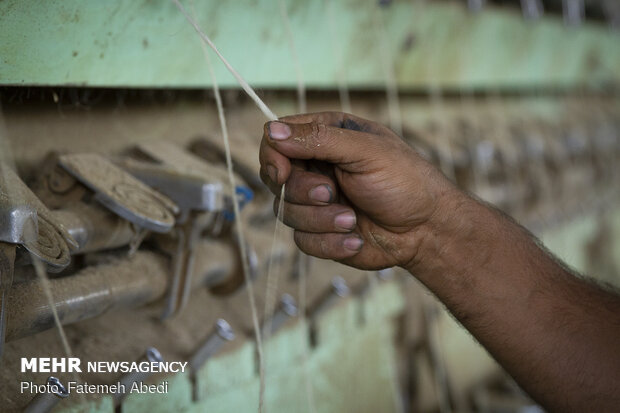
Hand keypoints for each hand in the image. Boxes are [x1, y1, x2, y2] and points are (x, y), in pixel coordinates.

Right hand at [259, 112, 456, 269]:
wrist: (427, 231)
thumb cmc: (406, 182)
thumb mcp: (365, 151)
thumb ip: (318, 139)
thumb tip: (271, 131)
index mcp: (326, 136)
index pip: (276, 140)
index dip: (273, 157)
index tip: (284, 174)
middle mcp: (317, 167)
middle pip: (276, 180)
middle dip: (304, 193)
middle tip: (332, 194)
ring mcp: (316, 202)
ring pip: (286, 213)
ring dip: (321, 221)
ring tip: (353, 220)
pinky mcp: (320, 232)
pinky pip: (302, 241)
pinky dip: (330, 243)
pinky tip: (356, 239)